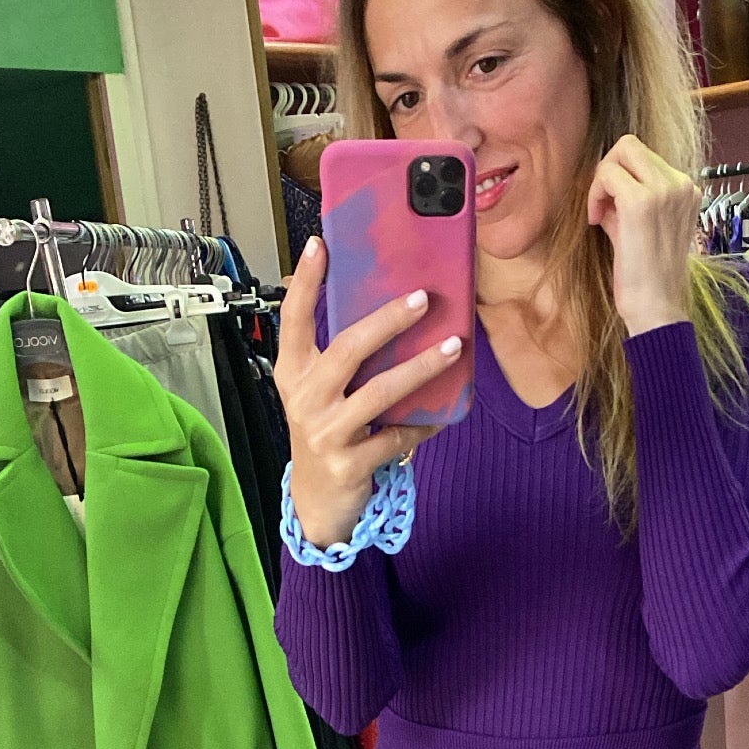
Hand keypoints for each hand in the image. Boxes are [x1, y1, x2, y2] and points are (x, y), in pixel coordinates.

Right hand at [274, 237, 461, 547]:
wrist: (316, 503)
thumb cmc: (325, 435)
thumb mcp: (318, 393)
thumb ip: (337, 358)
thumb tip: (387, 312)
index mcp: (293, 373)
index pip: (293, 319)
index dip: (306, 282)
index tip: (320, 245)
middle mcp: (304, 399)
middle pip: (348, 349)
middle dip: (388, 320)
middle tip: (423, 299)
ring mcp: (325, 433)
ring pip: (379, 392)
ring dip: (421, 367)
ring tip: (454, 346)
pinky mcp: (349, 464)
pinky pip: (396, 437)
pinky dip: (422, 424)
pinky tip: (443, 413)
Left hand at [586, 135, 700, 338]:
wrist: (657, 311)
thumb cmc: (648, 279)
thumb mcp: (642, 230)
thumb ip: (628, 203)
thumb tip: (606, 186)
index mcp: (687, 191)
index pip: (645, 158)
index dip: (620, 178)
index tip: (612, 210)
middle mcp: (681, 184)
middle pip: (631, 145)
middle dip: (608, 170)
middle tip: (601, 207)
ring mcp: (665, 190)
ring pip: (621, 151)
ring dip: (601, 181)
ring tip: (600, 217)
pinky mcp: (642, 202)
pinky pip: (607, 174)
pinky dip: (595, 193)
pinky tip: (595, 221)